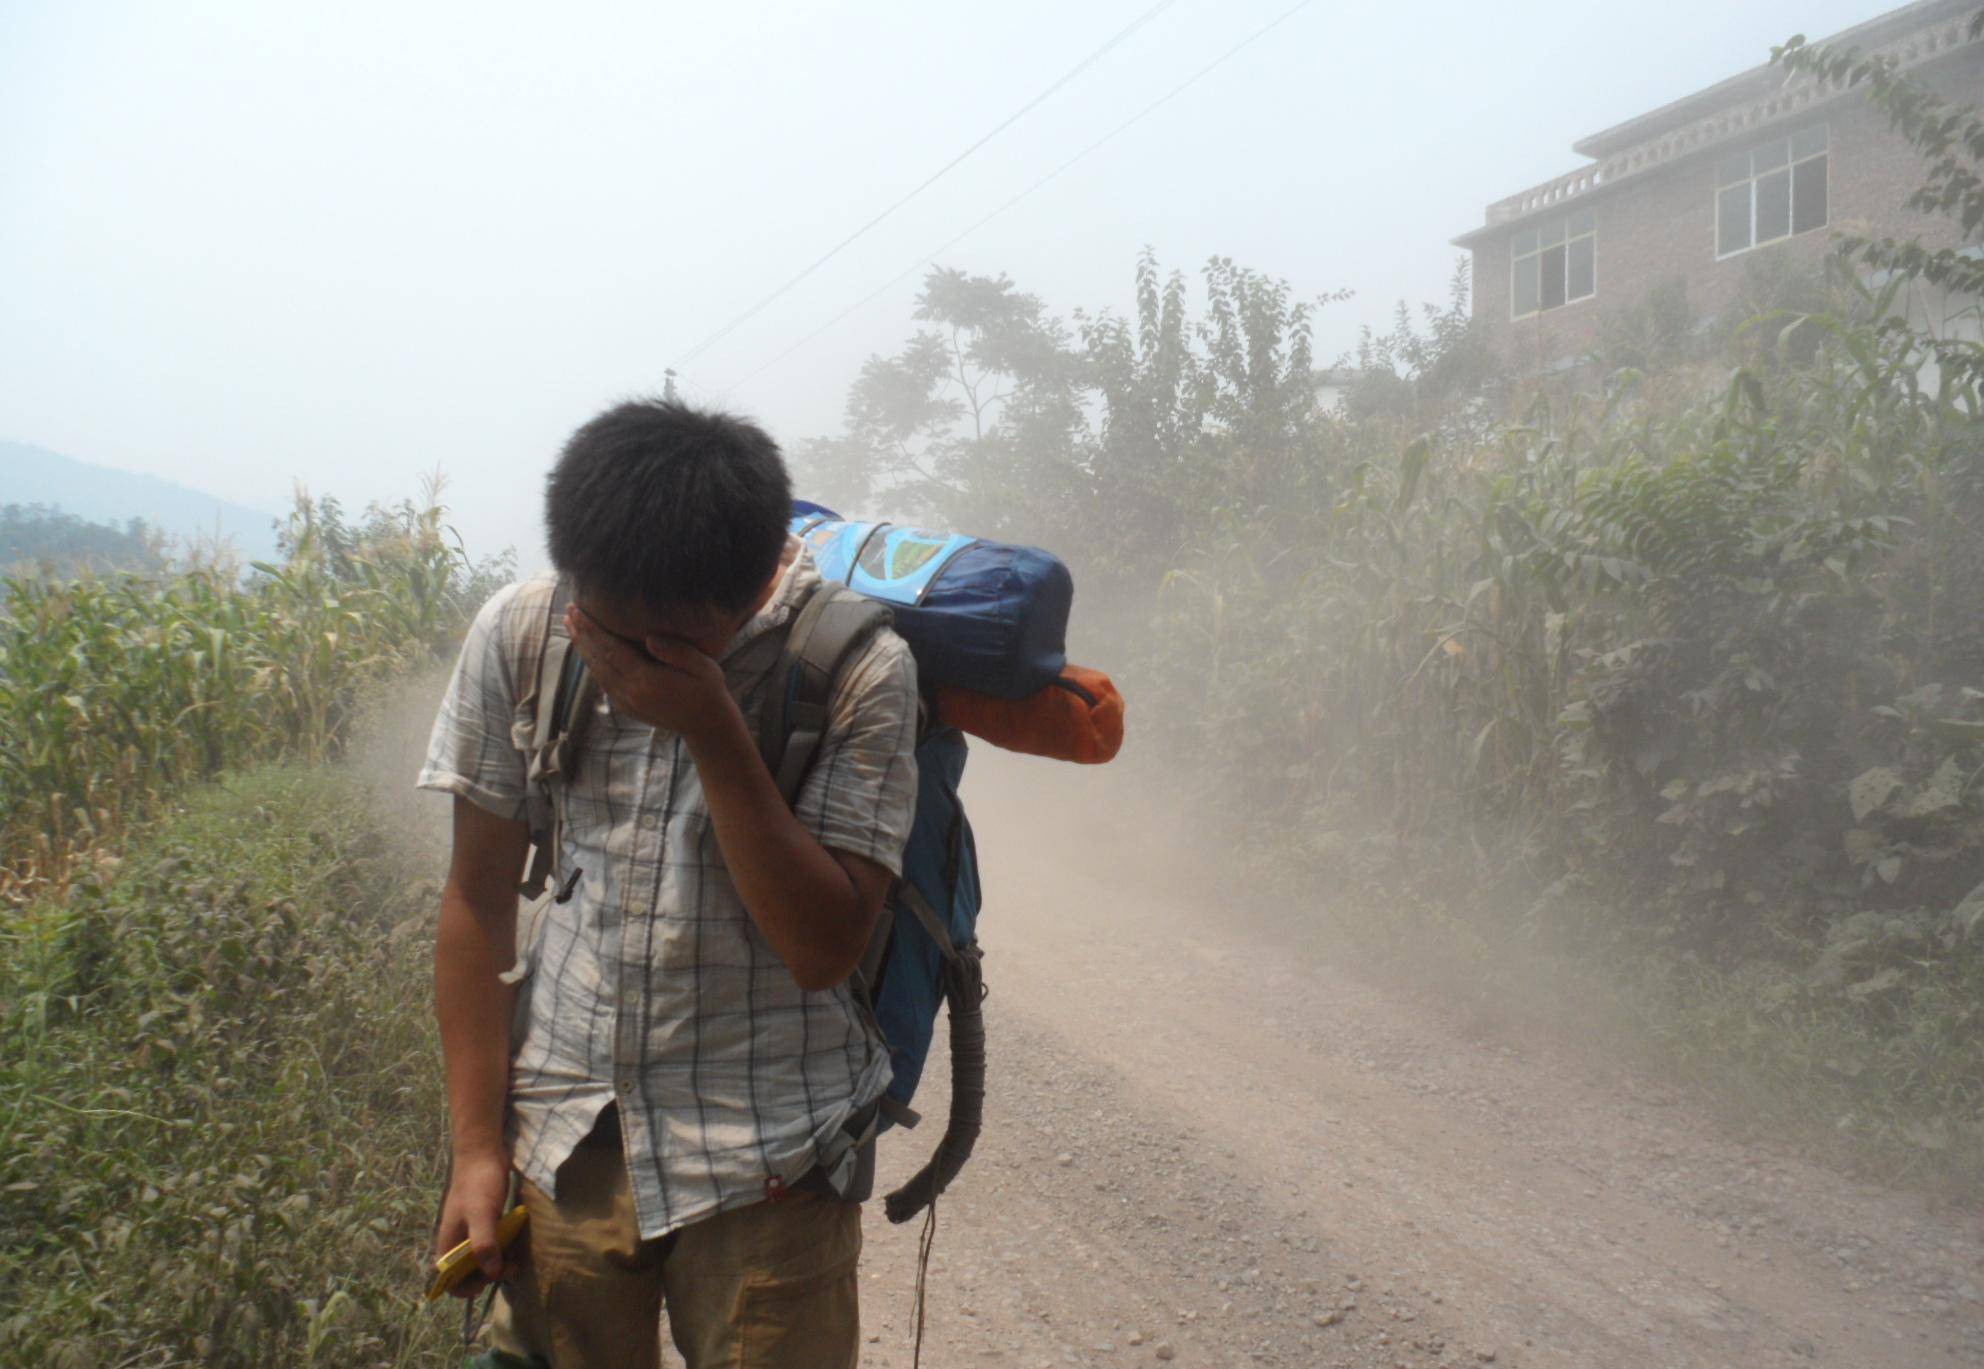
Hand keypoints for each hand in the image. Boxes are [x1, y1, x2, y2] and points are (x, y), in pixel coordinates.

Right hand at [434, 1145, 514, 1296]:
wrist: (483, 1154)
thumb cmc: (478, 1183)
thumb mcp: (481, 1214)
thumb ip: (483, 1244)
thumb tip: (491, 1273)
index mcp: (448, 1245)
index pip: (449, 1281)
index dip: (467, 1287)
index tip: (490, 1278)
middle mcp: (457, 1243)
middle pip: (468, 1274)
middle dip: (489, 1276)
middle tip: (510, 1267)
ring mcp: (470, 1233)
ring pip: (482, 1260)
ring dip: (498, 1263)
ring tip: (516, 1257)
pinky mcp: (484, 1224)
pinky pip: (492, 1245)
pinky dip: (503, 1249)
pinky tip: (516, 1242)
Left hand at [566, 605, 738, 741]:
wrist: (707, 726)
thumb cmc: (708, 690)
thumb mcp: (703, 667)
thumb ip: (677, 652)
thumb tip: (649, 637)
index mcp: (648, 680)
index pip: (612, 649)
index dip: (593, 630)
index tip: (580, 611)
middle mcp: (631, 693)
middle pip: (599, 659)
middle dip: (582, 634)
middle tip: (568, 612)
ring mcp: (627, 702)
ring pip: (597, 672)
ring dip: (583, 649)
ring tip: (572, 627)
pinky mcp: (626, 707)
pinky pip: (603, 682)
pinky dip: (593, 664)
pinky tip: (588, 651)